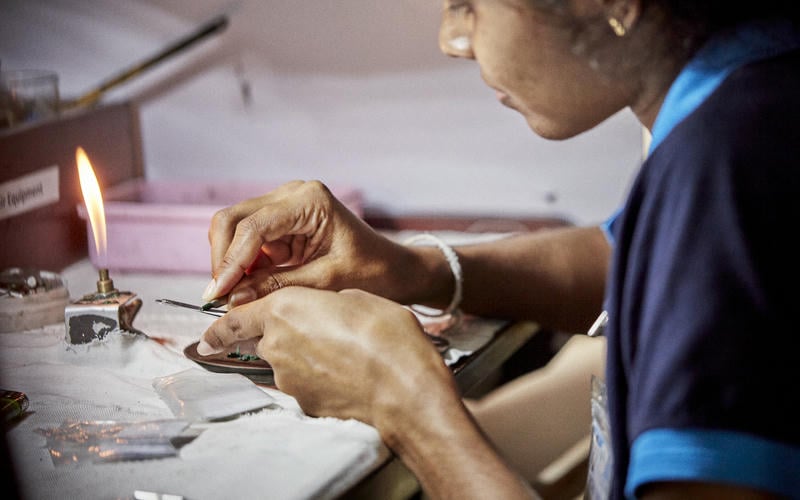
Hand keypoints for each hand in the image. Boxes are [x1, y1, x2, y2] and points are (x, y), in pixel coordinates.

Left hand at [198, 287, 456, 427]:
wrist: (403, 384)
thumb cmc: (384, 333)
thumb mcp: (355, 296)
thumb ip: (325, 301)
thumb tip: (323, 309)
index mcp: (284, 308)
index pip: (234, 318)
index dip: (218, 328)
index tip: (207, 337)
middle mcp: (276, 344)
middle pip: (266, 339)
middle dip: (285, 335)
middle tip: (322, 331)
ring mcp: (288, 377)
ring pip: (287, 362)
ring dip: (306, 356)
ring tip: (345, 352)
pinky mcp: (304, 402)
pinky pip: (305, 383)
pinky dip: (320, 377)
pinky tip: (348, 373)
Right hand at [203, 180, 407, 306]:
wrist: (394, 268)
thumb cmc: (372, 271)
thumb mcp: (326, 283)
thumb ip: (277, 287)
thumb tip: (233, 298)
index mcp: (310, 201)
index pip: (254, 226)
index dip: (231, 261)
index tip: (218, 293)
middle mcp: (293, 194)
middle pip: (234, 219)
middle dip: (223, 258)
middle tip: (219, 297)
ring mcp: (285, 206)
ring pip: (235, 228)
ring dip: (230, 262)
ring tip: (233, 296)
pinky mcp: (281, 223)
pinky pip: (249, 241)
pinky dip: (242, 264)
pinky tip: (246, 288)